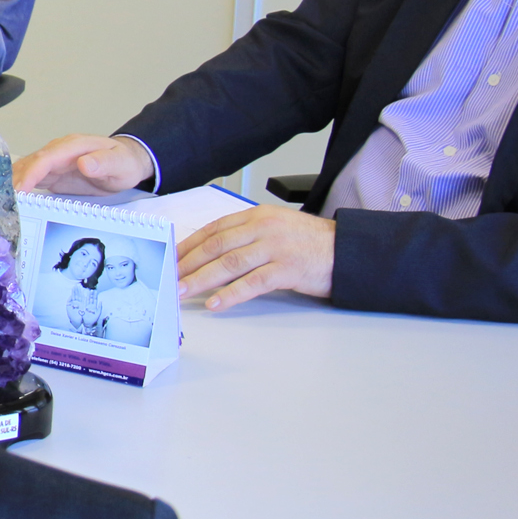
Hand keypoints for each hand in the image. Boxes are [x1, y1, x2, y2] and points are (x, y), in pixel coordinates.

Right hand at [15, 133, 155, 195]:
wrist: (126, 162)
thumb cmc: (123, 162)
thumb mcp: (120, 163)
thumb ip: (104, 162)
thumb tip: (84, 163)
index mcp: (72, 147)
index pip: (46, 158)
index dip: (31, 173)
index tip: (19, 189)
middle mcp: (58, 152)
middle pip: (30, 164)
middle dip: (14, 181)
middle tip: (0, 200)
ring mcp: (54, 162)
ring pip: (26, 171)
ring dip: (12, 184)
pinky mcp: (52, 174)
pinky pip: (31, 179)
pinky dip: (19, 188)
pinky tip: (10, 199)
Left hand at [176, 207, 336, 309]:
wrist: (347, 250)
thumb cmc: (310, 242)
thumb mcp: (276, 228)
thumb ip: (247, 235)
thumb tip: (213, 252)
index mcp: (257, 215)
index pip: (214, 228)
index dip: (189, 244)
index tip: (172, 257)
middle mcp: (263, 227)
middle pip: (216, 245)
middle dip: (189, 262)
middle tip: (170, 277)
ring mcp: (275, 247)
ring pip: (229, 263)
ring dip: (202, 279)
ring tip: (182, 291)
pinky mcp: (287, 269)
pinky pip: (252, 283)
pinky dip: (230, 294)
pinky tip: (215, 303)